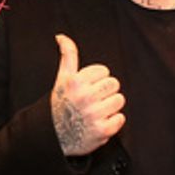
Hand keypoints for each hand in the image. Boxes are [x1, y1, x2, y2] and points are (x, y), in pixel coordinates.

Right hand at [50, 34, 124, 156]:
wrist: (53, 136)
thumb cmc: (60, 106)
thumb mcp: (61, 80)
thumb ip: (67, 57)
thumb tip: (62, 37)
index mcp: (75, 82)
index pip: (104, 71)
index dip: (96, 80)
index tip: (86, 89)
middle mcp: (84, 97)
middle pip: (114, 84)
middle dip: (104, 92)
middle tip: (92, 101)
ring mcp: (93, 114)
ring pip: (119, 100)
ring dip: (110, 107)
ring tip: (96, 112)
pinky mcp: (102, 131)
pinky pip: (121, 119)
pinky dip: (112, 123)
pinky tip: (99, 123)